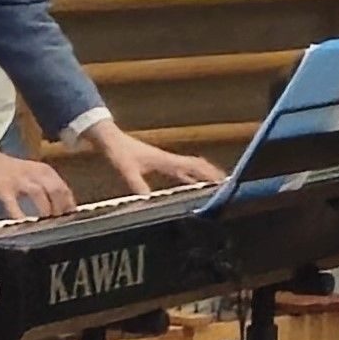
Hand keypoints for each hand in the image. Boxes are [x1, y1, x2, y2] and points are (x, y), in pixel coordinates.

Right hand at [0, 144, 78, 222]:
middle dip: (61, 208)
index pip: (64, 189)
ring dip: (45, 210)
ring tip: (47, 223)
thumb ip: (48, 186)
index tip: (71, 218)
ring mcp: (19, 181)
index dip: (70, 205)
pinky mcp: (4, 188)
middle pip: (56, 190)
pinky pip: (13, 203)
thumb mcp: (34, 174)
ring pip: (38, 194)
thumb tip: (64, 206)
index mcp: (45, 171)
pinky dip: (20, 214)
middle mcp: (34, 174)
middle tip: (60, 222)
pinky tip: (24, 223)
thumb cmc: (12, 171)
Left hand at [97, 127, 227, 197]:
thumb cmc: (119, 152)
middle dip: (213, 175)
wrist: (110, 139)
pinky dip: (191, 177)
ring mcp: (166, 161)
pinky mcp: (160, 163)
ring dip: (204, 176)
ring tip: (216, 185)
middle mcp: (169, 160)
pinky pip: (181, 171)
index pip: (194, 166)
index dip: (209, 174)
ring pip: (191, 169)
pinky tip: (192, 184)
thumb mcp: (127, 170)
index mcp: (166, 160)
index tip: (223, 181)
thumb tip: (147, 200)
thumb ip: (137, 185)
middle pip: (198, 167)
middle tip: (228, 185)